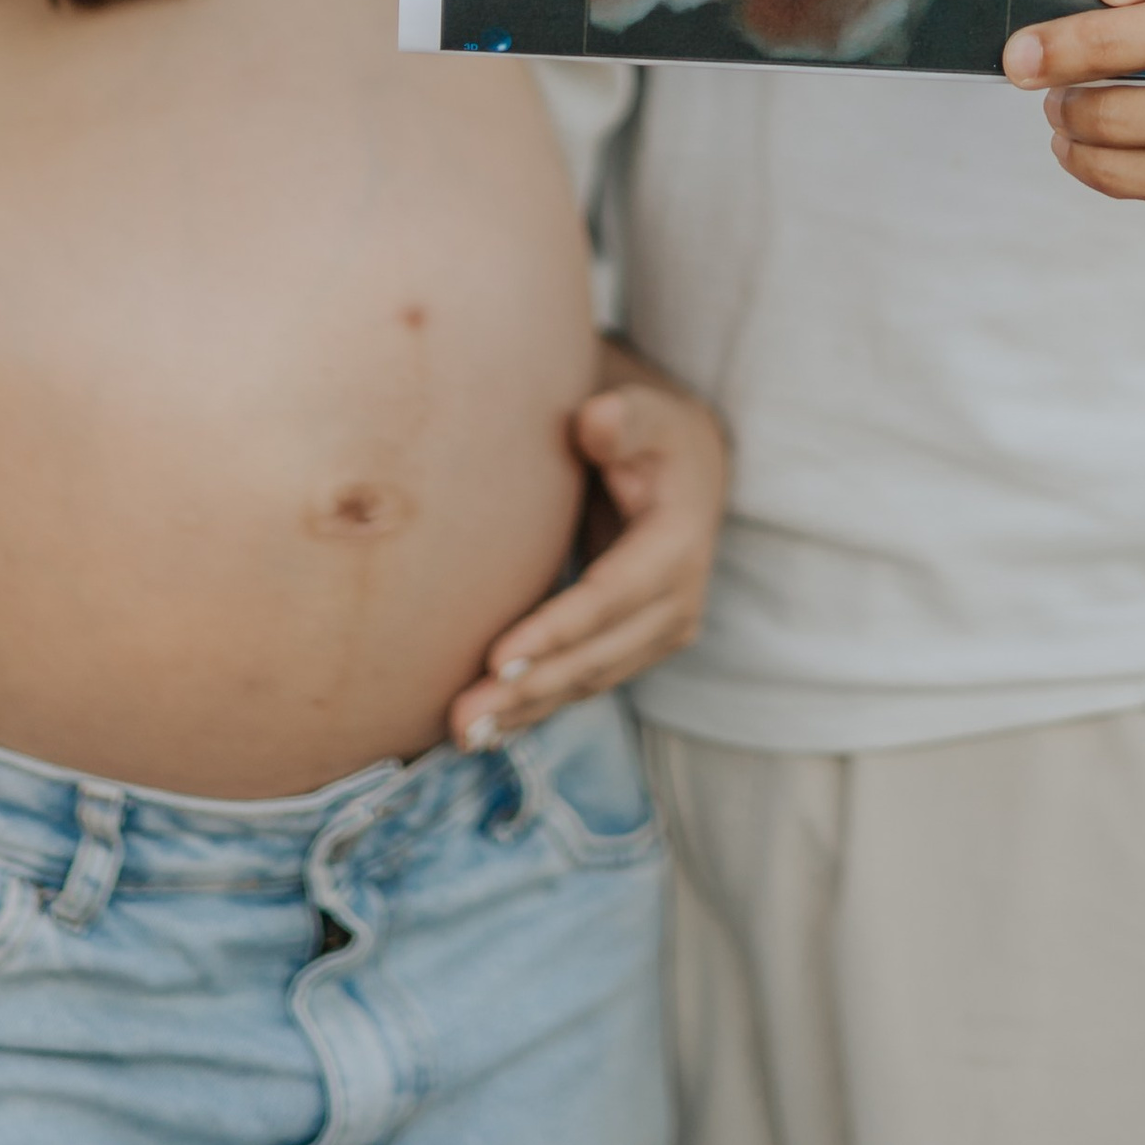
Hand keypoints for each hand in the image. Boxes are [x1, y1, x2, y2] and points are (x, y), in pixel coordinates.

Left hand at [448, 350, 728, 748]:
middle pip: (597, 657)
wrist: (683, 466)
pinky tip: (486, 730)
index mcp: (679, 545)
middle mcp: (678, 603)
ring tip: (462, 732)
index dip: (556, 631)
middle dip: (530, 690)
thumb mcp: (644, 412)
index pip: (611, 598)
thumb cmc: (648, 431)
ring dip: (526, 711)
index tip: (497, 659)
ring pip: (586, 682)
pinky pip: (581, 684)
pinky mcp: (632, 649)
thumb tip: (596, 423)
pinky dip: (535, 708)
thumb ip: (623, 418)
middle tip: (462, 716)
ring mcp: (658, 635)